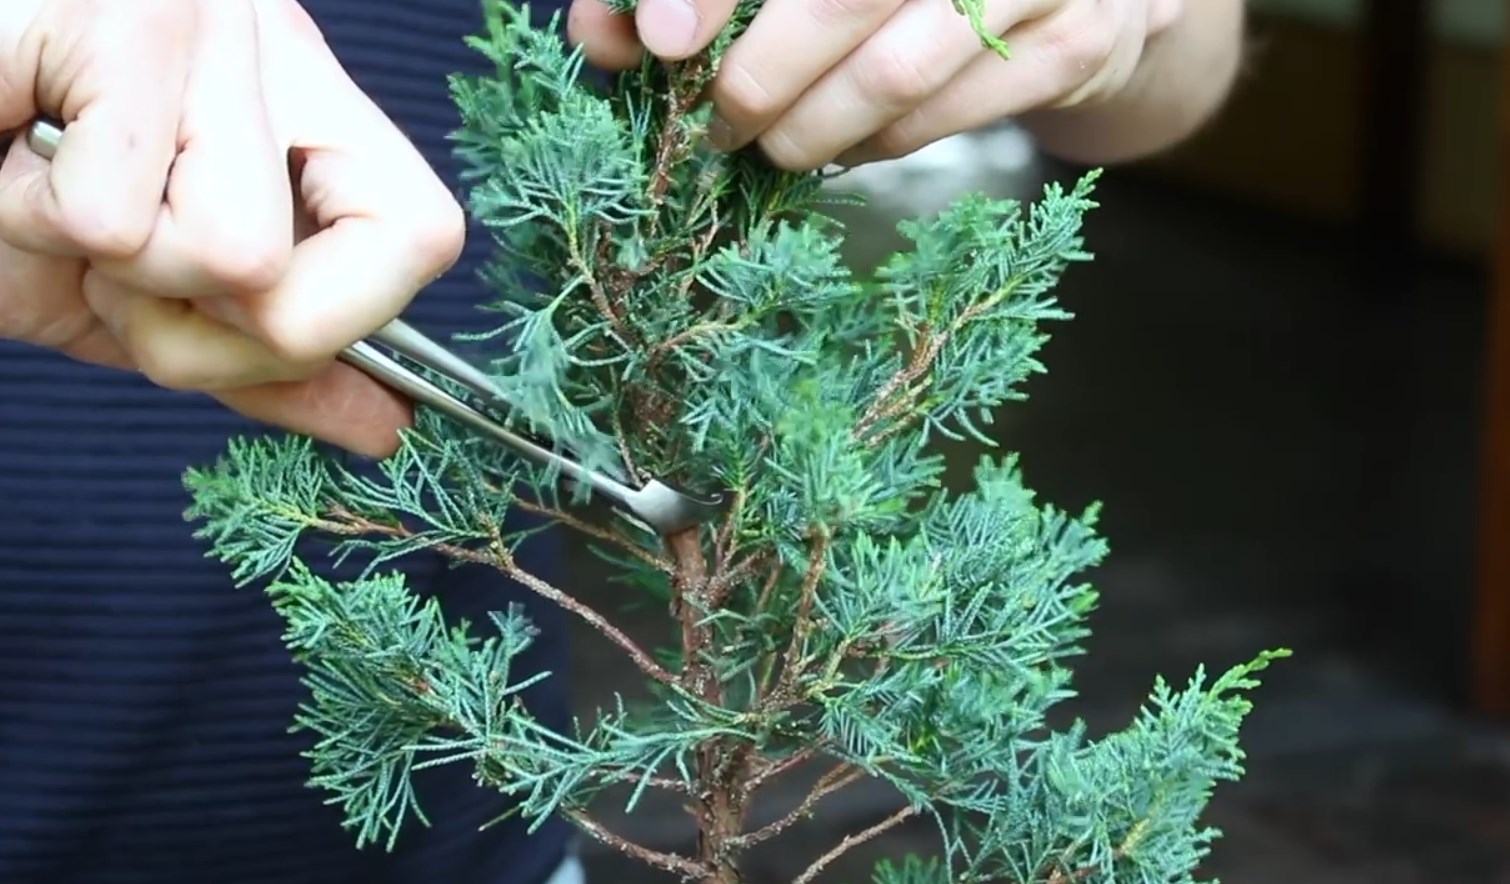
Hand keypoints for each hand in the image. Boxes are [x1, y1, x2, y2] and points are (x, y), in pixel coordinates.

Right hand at [0, 0, 465, 456]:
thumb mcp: (143, 301)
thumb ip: (263, 361)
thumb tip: (388, 429)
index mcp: (297, 106)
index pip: (427, 234)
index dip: (353, 321)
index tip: (242, 328)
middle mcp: (276, 45)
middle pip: (393, 250)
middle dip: (229, 326)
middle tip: (120, 267)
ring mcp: (209, 16)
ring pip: (246, 251)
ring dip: (123, 271)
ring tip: (48, 199)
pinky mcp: (119, 9)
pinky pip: (121, 214)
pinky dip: (35, 221)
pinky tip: (5, 151)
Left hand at [566, 0, 1183, 170]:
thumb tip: (602, 33)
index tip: (660, 43)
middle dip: (760, 80)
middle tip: (720, 124)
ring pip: (894, 75)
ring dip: (816, 130)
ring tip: (777, 146)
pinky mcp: (1070, 42)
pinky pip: (948, 116)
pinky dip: (880, 146)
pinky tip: (849, 146)